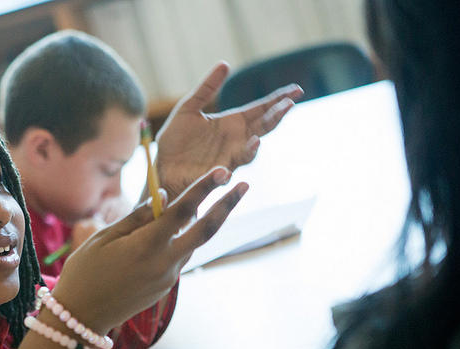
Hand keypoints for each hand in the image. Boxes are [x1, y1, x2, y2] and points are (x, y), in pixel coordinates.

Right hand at [55, 167, 247, 332]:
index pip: (183, 210)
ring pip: (192, 243)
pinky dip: (181, 239)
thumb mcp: (103, 237)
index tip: (222, 171)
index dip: (204, 188)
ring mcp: (168, 277)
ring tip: (208, 200)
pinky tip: (172, 230)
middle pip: (206, 230)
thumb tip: (165, 197)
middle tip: (245, 185)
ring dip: (202, 222)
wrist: (82, 317)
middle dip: (227, 206)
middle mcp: (165, 262)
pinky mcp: (166, 286)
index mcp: (147, 246)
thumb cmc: (85, 271)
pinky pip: (179, 256)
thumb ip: (138, 216)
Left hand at [154, 61, 302, 199]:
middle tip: (291, 103)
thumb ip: (206, 88)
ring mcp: (229, 157)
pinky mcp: (216, 173)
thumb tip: (225, 63)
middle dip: (277, 115)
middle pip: (263, 126)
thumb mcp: (188, 108)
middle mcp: (236, 140)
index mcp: (231, 122)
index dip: (278, 99)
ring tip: (259, 136)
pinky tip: (241, 154)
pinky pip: (229, 170)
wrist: (163, 167)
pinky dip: (236, 163)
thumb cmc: (175, 141)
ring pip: (250, 149)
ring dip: (256, 143)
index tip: (296, 89)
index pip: (260, 109)